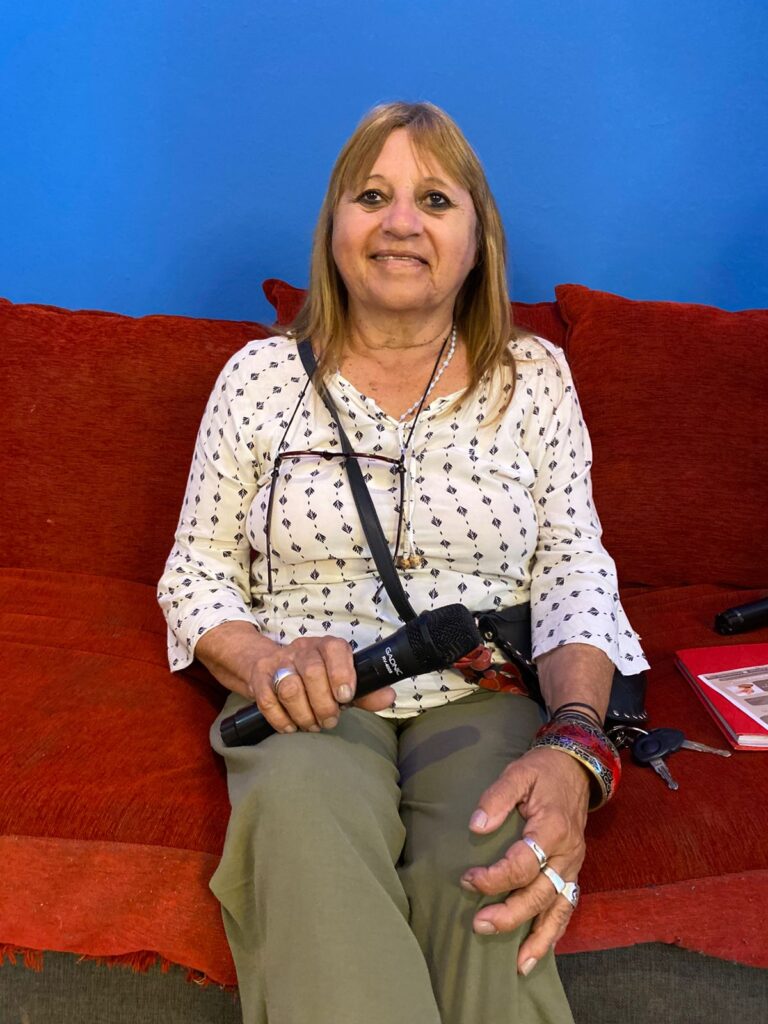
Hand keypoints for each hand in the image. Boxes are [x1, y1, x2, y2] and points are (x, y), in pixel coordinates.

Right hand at [247, 635, 394, 733]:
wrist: (269, 664)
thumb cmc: (314, 677)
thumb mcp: (341, 681)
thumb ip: (365, 692)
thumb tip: (389, 696)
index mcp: (327, 646)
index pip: (335, 650)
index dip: (341, 674)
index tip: (345, 697)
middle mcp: (302, 649)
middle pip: (312, 672)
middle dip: (323, 704)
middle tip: (329, 720)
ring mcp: (279, 662)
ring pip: (289, 687)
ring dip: (303, 713)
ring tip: (311, 724)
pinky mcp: (259, 678)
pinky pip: (267, 700)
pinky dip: (280, 719)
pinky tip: (291, 726)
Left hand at [459, 746, 589, 975]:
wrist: (575, 769)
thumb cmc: (542, 772)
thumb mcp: (518, 773)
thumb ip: (496, 797)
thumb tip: (475, 826)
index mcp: (552, 828)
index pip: (523, 863)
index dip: (495, 877)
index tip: (468, 880)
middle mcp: (568, 853)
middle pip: (540, 893)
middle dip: (510, 914)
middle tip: (479, 924)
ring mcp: (573, 866)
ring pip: (558, 908)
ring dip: (537, 937)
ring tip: (517, 964)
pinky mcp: (573, 872)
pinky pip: (567, 906)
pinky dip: (554, 932)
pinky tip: (538, 952)